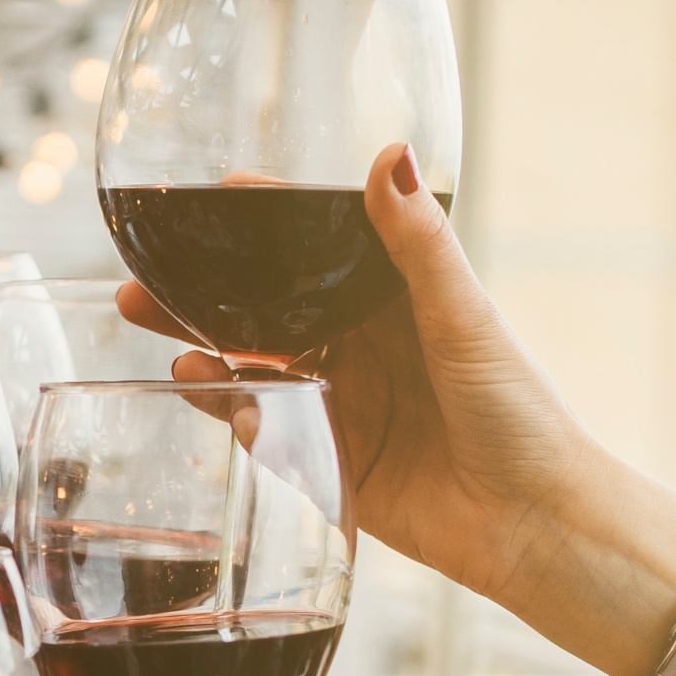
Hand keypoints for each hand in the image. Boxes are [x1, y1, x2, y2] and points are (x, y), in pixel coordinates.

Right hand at [119, 145, 612, 615]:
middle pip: (266, 310)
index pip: (316, 252)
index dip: (263, 227)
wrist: (530, 523)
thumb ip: (418, 243)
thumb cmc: (518, 413)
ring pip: (254, 367)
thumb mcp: (463, 316)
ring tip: (155, 328)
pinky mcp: (330, 463)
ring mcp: (343, 405)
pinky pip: (266, 430)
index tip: (211, 198)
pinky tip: (200, 386)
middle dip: (205, 293)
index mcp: (397, 302)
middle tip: (144, 276)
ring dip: (202, 348)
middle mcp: (363, 348)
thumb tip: (390, 152)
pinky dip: (228, 409)